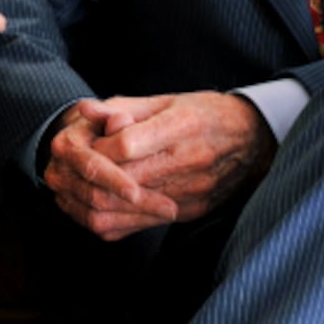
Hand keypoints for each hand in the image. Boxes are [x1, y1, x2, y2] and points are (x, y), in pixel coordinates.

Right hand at [43, 104, 178, 240]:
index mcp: (65, 145)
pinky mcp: (78, 212)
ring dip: (136, 217)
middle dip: (135, 204)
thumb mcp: (119, 109)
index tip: (138, 191)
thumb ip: (120, 114)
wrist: (93, 136)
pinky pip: (102, 227)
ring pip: (98, 217)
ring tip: (169, 211)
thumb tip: (119, 120)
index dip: (115, 180)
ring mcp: (66, 196)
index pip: (91, 167)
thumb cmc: (111, 122)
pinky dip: (130, 224)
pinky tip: (155, 216)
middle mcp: (59, 173)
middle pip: (95, 197)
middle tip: (171, 207)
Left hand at [45, 92, 274, 238]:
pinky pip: (144, 224)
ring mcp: (192, 191)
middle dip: (89, 177)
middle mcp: (189, 161)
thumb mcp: (168, 99)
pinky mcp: (192, 212)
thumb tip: (85, 111)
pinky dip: (114, 217)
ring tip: (77, 189)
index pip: (126, 144)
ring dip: (96, 201)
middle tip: (69, 170)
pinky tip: (99, 205)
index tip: (82, 145)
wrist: (254, 141)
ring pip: (130, 208)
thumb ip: (124, 107)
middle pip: (124, 179)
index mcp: (181, 125)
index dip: (97, 147)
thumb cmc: (206, 114)